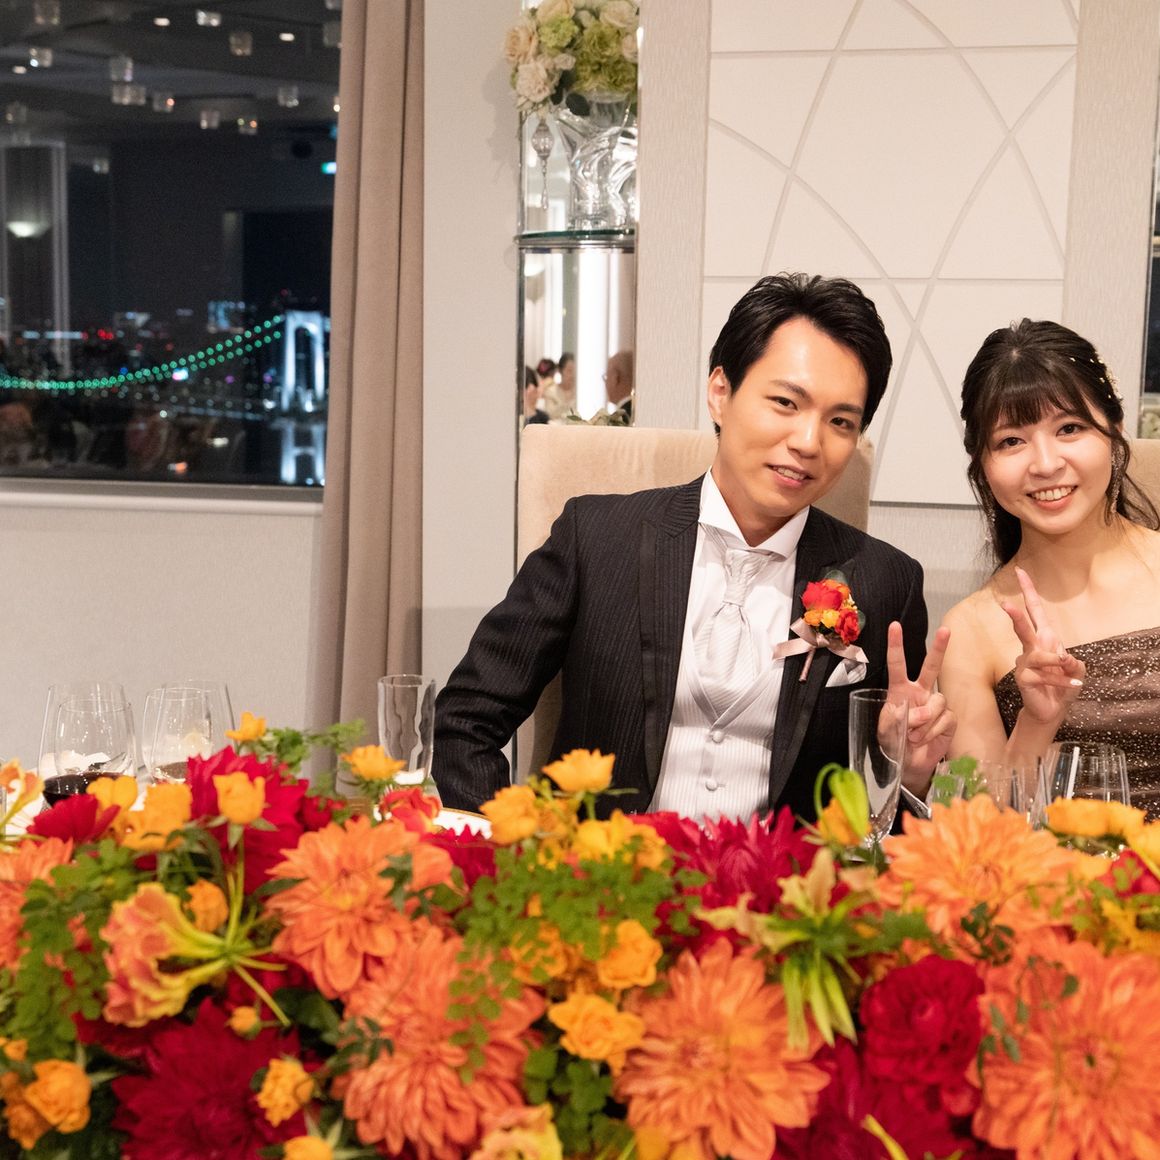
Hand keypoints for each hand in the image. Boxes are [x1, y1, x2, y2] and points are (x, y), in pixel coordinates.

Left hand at [885, 620, 955, 789]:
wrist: (909, 764)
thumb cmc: (893, 743)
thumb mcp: (884, 730)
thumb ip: (893, 719)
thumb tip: (913, 712)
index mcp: (900, 690)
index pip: (897, 664)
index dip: (896, 645)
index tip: (894, 626)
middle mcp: (920, 692)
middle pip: (931, 667)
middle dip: (939, 648)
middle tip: (946, 630)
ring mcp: (936, 705)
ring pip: (937, 701)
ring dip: (924, 721)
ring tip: (913, 735)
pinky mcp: (949, 719)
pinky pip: (945, 719)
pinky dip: (932, 731)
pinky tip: (924, 739)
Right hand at [1003, 566, 1084, 724]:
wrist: (1053, 710)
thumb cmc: (1063, 685)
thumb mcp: (1076, 670)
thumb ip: (1073, 661)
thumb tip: (1063, 658)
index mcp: (1044, 639)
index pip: (1034, 611)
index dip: (1028, 591)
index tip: (1020, 572)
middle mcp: (1031, 648)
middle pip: (1022, 628)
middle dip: (1015, 616)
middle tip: (1005, 604)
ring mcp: (1024, 664)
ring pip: (1039, 656)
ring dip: (1057, 663)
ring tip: (1070, 671)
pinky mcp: (1023, 679)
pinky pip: (1045, 676)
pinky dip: (1062, 681)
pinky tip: (1072, 685)